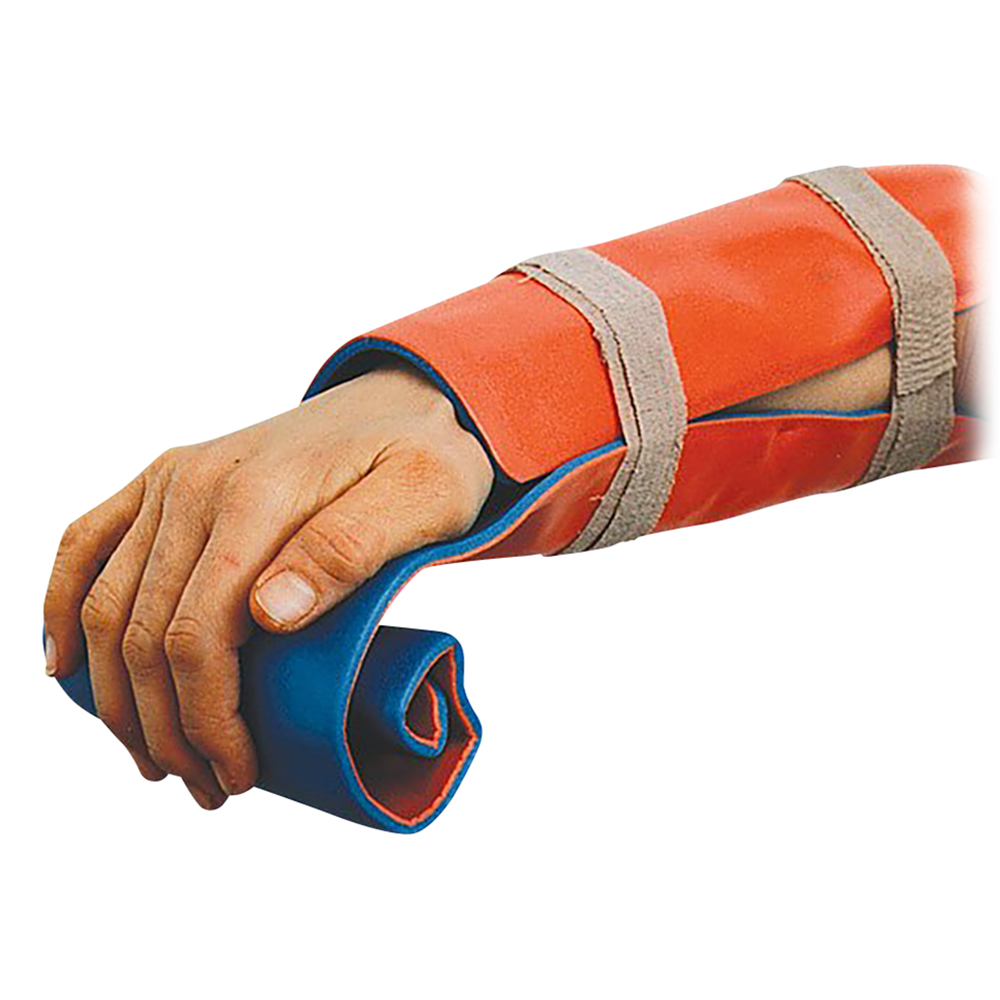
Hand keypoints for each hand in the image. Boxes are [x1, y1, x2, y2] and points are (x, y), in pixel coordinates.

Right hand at [44, 364, 493, 808]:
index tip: (239, 772)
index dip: (207, 720)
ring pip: (106, 607)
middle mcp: (193, 485)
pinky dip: (62, 608)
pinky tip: (64, 667)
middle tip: (208, 787)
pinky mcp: (162, 483)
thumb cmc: (424, 460)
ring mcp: (170, 481)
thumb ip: (348, 550)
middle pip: (144, 635)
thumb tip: (267, 613)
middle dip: (167, 729)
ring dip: (117, 699)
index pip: (198, 636)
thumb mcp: (423, 500)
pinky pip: (85, 544)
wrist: (404, 403)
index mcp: (255, 498)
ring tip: (156, 760)